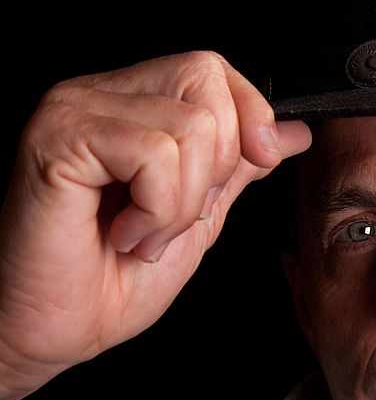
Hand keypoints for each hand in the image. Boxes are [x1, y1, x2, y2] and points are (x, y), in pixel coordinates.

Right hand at [0, 50, 310, 399]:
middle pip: (207, 82)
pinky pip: (154, 154)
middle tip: (173, 216)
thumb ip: (240, 167)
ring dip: (183, 205)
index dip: (250, 116)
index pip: (213, 70)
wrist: (61, 328)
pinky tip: (124, 234)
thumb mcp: (200, 215)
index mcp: (133, 107)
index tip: (257, 162)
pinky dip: (157, 210)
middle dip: (215, 167)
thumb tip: (291, 133)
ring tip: (143, 235)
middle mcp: (100, 96)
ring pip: (190, 127)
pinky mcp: (59, 137)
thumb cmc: (114, 279)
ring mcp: (75, 110)